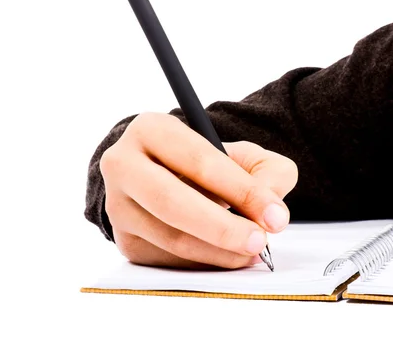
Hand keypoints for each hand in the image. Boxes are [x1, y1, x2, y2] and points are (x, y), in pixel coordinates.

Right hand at [99, 112, 297, 269]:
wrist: (174, 179)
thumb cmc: (210, 165)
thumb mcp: (245, 156)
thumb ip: (269, 174)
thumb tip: (271, 214)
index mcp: (151, 130)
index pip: (198, 161)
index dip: (241, 190)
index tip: (274, 215)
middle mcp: (123, 165)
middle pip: (172, 202)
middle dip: (222, 227)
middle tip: (260, 241)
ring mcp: (118, 206)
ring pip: (171, 238)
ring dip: (218, 251)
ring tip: (250, 249)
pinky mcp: (126, 240)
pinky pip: (168, 260)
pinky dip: (204, 262)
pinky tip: (225, 254)